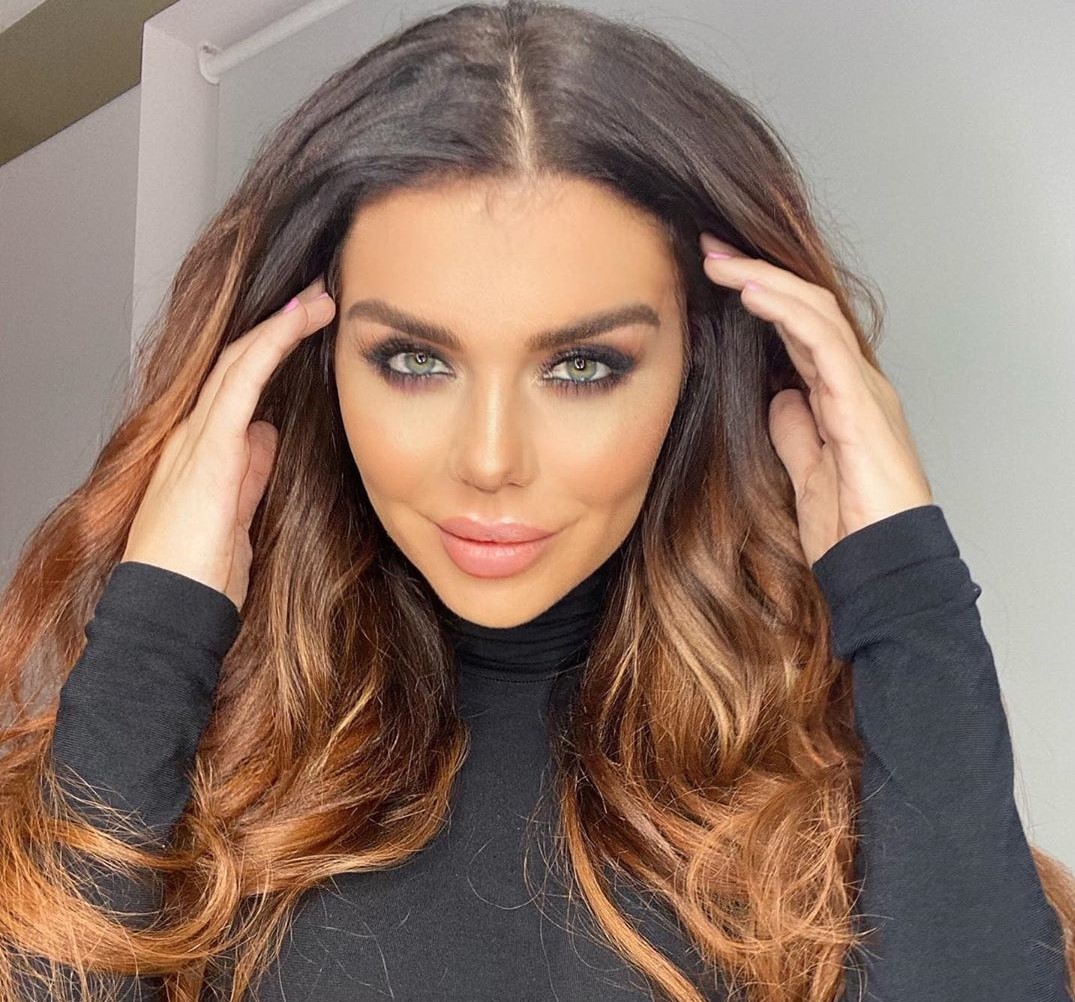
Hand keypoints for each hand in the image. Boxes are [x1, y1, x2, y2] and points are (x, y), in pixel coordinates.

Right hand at [121, 276, 335, 611]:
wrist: (170, 611)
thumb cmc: (199, 573)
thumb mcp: (237, 512)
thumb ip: (248, 470)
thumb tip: (266, 435)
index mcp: (201, 450)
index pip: (238, 385)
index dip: (272, 351)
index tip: (308, 327)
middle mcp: (192, 434)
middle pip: (238, 363)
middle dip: (280, 327)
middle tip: (320, 297)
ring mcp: (194, 437)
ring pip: (238, 361)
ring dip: (281, 325)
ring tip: (319, 298)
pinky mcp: (207, 449)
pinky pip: (240, 383)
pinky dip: (269, 346)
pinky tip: (295, 322)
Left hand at [699, 231, 933, 567]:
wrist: (882, 564)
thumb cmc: (850, 526)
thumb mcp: (806, 470)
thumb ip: (795, 431)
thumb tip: (779, 399)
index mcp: (841, 394)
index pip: (798, 327)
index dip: (759, 297)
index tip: (714, 277)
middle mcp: (855, 381)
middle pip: (805, 307)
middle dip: (756, 273)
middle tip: (710, 249)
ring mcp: (862, 387)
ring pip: (814, 311)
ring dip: (764, 280)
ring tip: (720, 260)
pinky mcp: (861, 403)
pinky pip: (823, 343)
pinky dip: (786, 311)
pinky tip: (751, 292)